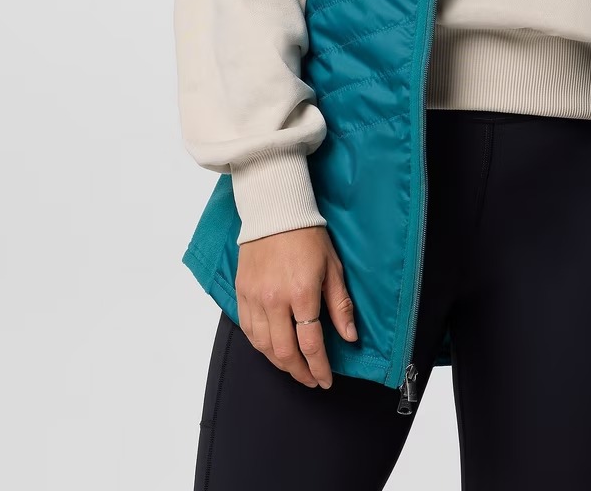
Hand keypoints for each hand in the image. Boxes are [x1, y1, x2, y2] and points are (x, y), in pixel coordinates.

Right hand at [234, 225, 357, 390]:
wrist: (275, 212)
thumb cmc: (308, 237)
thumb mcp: (333, 268)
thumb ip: (340, 305)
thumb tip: (349, 336)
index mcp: (302, 293)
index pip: (310, 343)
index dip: (319, 367)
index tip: (325, 379)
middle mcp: (275, 300)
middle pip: (284, 351)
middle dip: (300, 372)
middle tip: (311, 379)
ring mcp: (255, 297)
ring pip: (263, 346)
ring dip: (279, 363)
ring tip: (294, 368)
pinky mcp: (241, 292)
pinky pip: (247, 329)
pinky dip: (259, 346)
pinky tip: (271, 349)